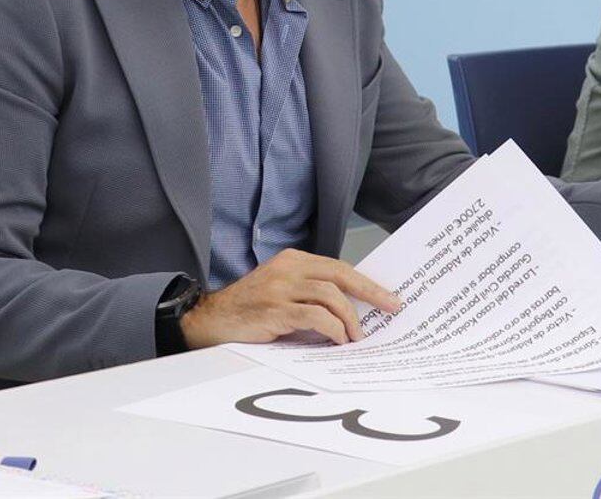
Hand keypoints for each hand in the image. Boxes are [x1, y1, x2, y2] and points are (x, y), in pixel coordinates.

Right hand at [179, 249, 401, 348]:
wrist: (209, 320)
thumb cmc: (248, 311)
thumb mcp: (281, 293)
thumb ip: (310, 295)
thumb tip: (352, 314)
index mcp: (292, 260)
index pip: (338, 267)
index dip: (366, 282)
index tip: (388, 297)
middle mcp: (287, 268)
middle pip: (340, 274)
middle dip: (370, 291)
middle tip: (391, 307)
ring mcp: (280, 288)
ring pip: (330, 295)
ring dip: (350, 318)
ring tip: (356, 337)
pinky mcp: (274, 310)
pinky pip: (314, 316)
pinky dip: (332, 328)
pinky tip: (338, 340)